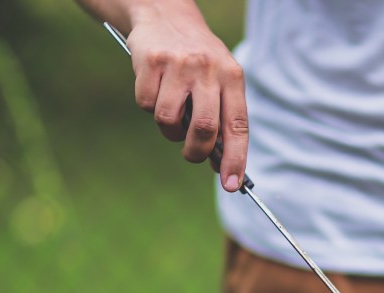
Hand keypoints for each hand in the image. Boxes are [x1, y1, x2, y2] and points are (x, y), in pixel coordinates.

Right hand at [126, 4, 247, 190]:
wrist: (165, 13)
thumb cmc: (197, 60)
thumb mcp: (219, 79)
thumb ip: (222, 117)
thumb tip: (220, 165)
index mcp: (232, 76)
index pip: (238, 126)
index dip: (235, 159)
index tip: (231, 185)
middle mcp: (208, 69)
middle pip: (204, 129)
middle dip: (196, 152)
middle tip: (191, 154)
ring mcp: (179, 65)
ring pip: (170, 121)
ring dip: (169, 130)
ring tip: (172, 113)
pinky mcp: (151, 62)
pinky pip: (146, 105)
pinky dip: (148, 106)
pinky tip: (155, 88)